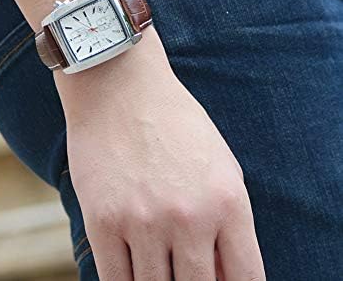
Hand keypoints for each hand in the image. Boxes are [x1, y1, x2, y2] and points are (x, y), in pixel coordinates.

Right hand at [55, 27, 264, 280]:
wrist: (119, 87)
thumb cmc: (172, 123)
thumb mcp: (218, 164)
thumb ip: (227, 224)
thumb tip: (224, 277)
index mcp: (228, 202)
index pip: (245, 280)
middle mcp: (190, 217)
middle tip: (181, 268)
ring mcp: (143, 221)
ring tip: (156, 262)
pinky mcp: (102, 221)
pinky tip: (130, 270)